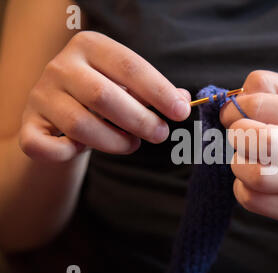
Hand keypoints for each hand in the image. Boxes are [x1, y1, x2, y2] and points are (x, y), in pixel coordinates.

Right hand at [20, 31, 190, 161]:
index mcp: (90, 46)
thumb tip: (184, 100)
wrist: (59, 110)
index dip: (159, 91)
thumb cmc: (104, 97)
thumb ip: (155, 92)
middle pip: (104, 96)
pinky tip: (82, 151)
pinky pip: (43, 147)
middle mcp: (61, 66)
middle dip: (140, 120)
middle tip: (159, 134)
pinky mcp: (28, 125)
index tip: (181, 112)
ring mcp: (41, 95)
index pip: (130, 66)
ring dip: (114, 142)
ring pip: (80, 126)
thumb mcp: (129, 87)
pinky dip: (66, 155)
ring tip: (130, 144)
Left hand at [220, 70, 277, 220]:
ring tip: (247, 157)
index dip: (234, 108)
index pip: (259, 105)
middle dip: (237, 136)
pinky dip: (241, 187)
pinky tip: (251, 177)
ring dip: (239, 164)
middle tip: (238, 136)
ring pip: (256, 176)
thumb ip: (265, 85)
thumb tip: (234, 101)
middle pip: (262, 142)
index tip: (232, 114)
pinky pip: (251, 200)